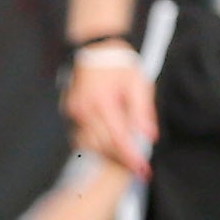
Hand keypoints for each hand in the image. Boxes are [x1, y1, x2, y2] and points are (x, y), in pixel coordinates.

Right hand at [65, 48, 157, 176]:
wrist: (97, 49)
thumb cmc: (121, 66)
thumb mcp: (138, 84)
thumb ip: (143, 111)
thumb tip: (149, 137)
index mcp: (103, 101)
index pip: (118, 138)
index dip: (131, 157)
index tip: (143, 170)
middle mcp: (85, 109)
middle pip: (104, 146)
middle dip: (122, 160)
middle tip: (139, 168)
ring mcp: (74, 112)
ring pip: (91, 145)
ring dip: (109, 155)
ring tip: (126, 158)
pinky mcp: (70, 113)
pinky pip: (82, 138)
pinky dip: (96, 145)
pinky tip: (109, 146)